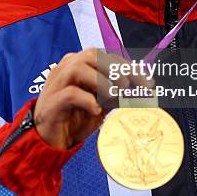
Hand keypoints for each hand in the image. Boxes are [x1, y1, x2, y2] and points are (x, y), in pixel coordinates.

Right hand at [33, 48, 148, 148]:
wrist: (49, 140)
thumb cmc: (74, 118)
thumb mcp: (100, 105)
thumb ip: (115, 95)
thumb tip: (139, 89)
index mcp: (78, 64)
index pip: (105, 56)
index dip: (128, 66)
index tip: (146, 81)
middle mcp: (66, 68)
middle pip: (92, 55)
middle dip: (116, 68)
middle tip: (130, 86)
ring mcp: (57, 83)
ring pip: (79, 68)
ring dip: (101, 80)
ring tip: (114, 95)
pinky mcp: (52, 101)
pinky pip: (70, 93)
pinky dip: (87, 100)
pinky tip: (96, 110)